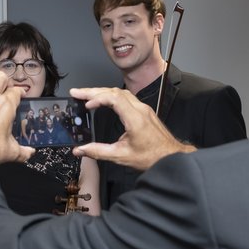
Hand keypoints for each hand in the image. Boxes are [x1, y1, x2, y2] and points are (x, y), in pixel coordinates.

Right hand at [70, 87, 194, 170]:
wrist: (171, 157)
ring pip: (120, 92)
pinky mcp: (144, 112)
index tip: (86, 105)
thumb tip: (80, 150)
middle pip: (114, 91)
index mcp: (135, 119)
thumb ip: (98, 152)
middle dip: (93, 91)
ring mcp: (143, 109)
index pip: (114, 98)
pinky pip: (126, 97)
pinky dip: (111, 96)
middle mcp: (140, 110)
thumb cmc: (152, 157)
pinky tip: (103, 100)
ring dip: (102, 92)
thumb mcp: (121, 156)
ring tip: (86, 95)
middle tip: (77, 92)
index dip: (98, 98)